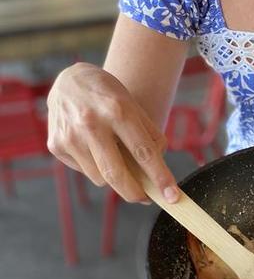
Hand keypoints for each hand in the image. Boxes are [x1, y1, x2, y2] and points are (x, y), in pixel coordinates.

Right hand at [47, 62, 178, 202]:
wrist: (70, 80)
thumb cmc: (109, 95)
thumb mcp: (133, 105)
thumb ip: (149, 135)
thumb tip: (158, 168)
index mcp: (118, 110)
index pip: (144, 151)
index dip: (160, 176)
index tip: (172, 195)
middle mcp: (92, 123)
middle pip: (117, 174)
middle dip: (135, 193)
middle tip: (146, 198)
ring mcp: (71, 136)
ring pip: (100, 178)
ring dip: (113, 177)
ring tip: (114, 157)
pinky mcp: (56, 145)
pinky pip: (84, 171)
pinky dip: (94, 167)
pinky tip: (93, 148)